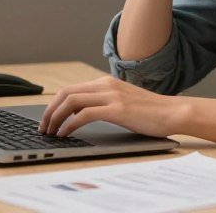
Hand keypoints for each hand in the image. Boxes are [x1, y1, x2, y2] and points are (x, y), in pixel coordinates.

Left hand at [38, 75, 178, 137]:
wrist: (172, 112)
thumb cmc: (150, 111)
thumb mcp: (123, 101)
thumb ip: (105, 102)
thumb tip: (83, 114)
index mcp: (106, 82)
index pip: (71, 89)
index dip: (54, 104)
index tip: (47, 119)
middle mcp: (106, 85)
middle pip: (66, 93)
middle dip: (49, 110)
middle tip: (43, 127)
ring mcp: (111, 96)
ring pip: (71, 101)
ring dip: (56, 118)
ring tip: (51, 132)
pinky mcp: (117, 110)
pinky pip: (84, 115)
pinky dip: (70, 124)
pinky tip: (65, 134)